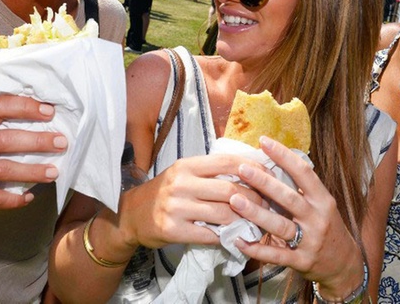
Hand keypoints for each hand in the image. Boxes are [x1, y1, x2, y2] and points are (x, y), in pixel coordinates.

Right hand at [0, 94, 65, 214]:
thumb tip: (44, 114)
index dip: (24, 107)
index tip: (50, 112)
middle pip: (3, 139)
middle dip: (36, 141)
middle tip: (62, 143)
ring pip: (0, 169)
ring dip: (31, 171)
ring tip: (54, 172)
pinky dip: (13, 198)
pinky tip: (29, 196)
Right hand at [120, 154, 266, 249]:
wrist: (131, 214)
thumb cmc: (165, 192)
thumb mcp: (184, 173)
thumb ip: (211, 172)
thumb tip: (250, 170)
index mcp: (187, 165)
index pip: (227, 162)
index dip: (252, 169)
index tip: (268, 176)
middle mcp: (181, 183)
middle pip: (230, 191)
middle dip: (254, 199)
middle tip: (266, 206)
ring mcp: (176, 207)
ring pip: (223, 214)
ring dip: (244, 221)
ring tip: (256, 222)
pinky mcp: (173, 229)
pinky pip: (208, 234)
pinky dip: (225, 236)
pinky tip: (234, 236)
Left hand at [229, 137, 362, 296]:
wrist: (344, 264)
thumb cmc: (327, 227)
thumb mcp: (322, 204)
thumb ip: (302, 188)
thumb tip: (274, 161)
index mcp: (323, 199)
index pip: (303, 172)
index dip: (284, 155)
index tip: (264, 141)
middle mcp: (317, 218)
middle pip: (289, 197)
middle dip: (264, 182)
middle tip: (242, 169)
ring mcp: (310, 241)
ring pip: (280, 226)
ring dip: (256, 213)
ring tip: (235, 201)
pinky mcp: (301, 261)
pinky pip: (276, 255)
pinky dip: (256, 248)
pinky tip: (238, 240)